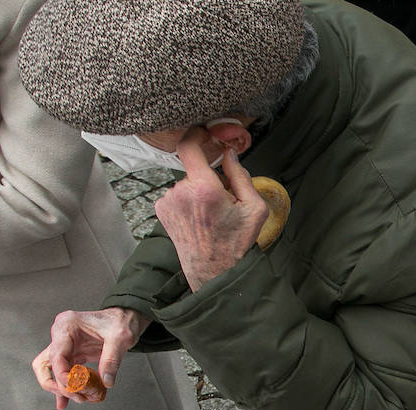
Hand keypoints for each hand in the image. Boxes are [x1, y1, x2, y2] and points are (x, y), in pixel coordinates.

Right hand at [32, 307, 150, 409]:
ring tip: (79, 399)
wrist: (124, 319)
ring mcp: (63, 345)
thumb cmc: (121, 323)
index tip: (75, 388)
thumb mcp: (121, 339)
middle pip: (44, 364)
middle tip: (77, 396)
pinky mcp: (71, 354)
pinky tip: (65, 402)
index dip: (62, 375)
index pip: (56, 354)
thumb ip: (112, 360)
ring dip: (60, 388)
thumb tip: (107, 382)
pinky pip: (62, 373)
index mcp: (66, 325)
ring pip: (50, 371)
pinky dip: (64, 387)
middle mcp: (60, 335)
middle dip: (57, 384)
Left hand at [155, 131, 267, 291]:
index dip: (195, 134)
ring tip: (210, 215)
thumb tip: (230, 154)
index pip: (189, 147)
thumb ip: (242, 176)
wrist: (213, 271)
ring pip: (185, 182)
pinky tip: (198, 219)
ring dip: (197, 191)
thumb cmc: (236, 243)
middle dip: (208, 178)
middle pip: (194, 169)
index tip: (202, 132)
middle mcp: (181, 192)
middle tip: (222, 201)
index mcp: (204, 189)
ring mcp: (168, 201)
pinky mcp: (162, 209)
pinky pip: (176, 194)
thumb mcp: (254, 209)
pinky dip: (187, 201)